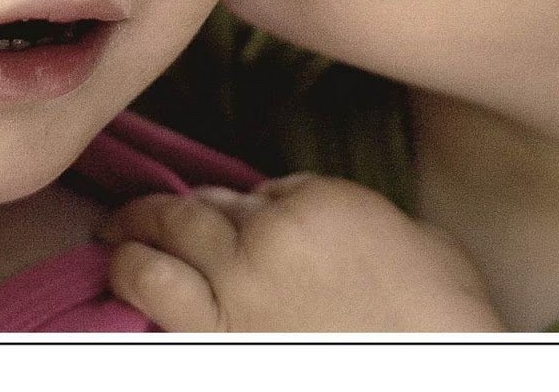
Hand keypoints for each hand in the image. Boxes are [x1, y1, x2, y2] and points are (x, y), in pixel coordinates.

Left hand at [100, 173, 504, 332]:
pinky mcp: (218, 334)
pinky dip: (132, 273)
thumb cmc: (445, 316)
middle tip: (139, 210)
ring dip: (133, 230)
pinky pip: (156, 290)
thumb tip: (321, 221)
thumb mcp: (415, 237)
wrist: (440, 367)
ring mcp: (239, 283)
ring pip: (167, 236)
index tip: (232, 221)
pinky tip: (121, 268)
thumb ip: (356, 215)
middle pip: (203, 205)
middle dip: (166, 206)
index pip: (261, 192)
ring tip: (113, 233)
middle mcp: (270, 232)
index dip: (242, 207)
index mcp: (320, 200)